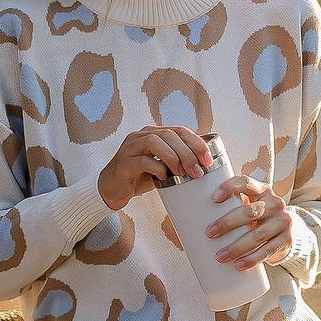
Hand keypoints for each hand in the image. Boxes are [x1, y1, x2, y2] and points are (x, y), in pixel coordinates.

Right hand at [98, 125, 213, 211]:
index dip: (196, 142)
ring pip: (155, 142)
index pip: (178, 130)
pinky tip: (163, 177)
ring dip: (173, 157)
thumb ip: (177, 161)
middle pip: (169, 135)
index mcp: (152, 133)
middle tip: (198, 170)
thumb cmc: (139, 177)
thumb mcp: (162, 166)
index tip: (208, 159)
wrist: (111, 190)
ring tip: (182, 174)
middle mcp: (141, 136)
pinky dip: (157, 168)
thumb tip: (203, 164)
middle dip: (187, 152)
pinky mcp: (123, 163)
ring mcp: (130, 147)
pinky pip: (142, 161)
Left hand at [205, 174, 292, 268]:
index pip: (246, 183)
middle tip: (210, 233)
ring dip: (237, 247)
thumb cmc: (256, 218)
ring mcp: (283, 221)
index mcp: (262, 190)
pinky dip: (252, 259)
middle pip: (250, 211)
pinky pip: (268, 251)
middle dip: (228, 223)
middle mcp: (275, 203)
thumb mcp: (249, 206)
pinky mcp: (286, 240)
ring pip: (258, 234)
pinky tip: (239, 265)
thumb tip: (190, 218)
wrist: (284, 232)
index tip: (213, 199)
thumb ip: (230, 206)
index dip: (230, 188)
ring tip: (220, 256)